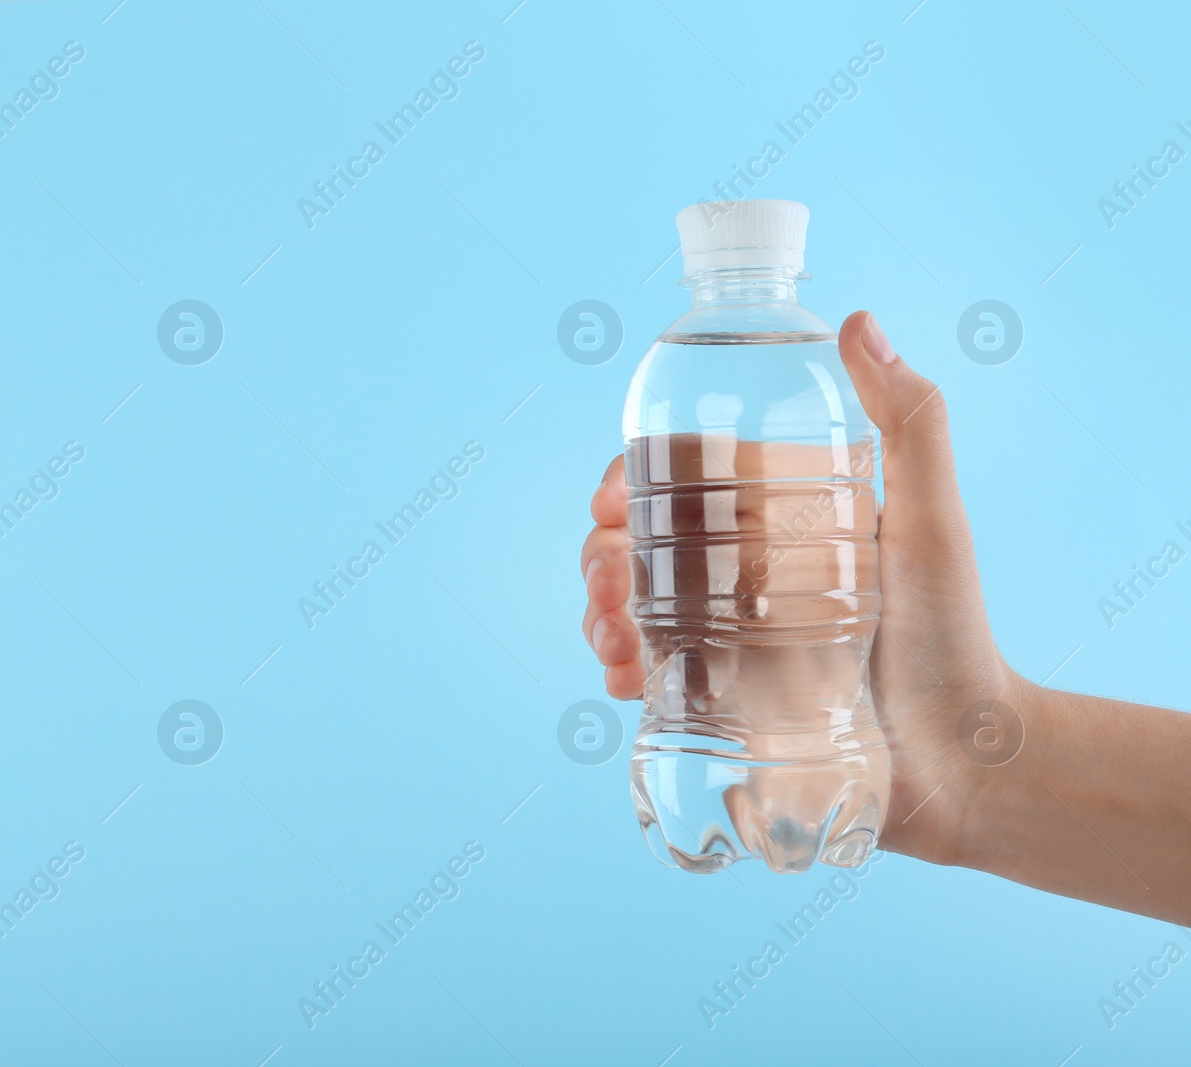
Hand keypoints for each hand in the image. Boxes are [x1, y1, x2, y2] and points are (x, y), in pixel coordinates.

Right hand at [580, 310, 1025, 866]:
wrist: (962, 763)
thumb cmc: (954, 636)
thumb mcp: (931, 522)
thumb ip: (910, 422)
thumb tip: (857, 321)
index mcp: (776, 525)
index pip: (681, 485)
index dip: (630, 484)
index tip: (611, 502)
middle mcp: (741, 578)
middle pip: (637, 548)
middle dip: (599, 557)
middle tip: (607, 581)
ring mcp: (724, 641)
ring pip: (628, 610)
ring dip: (597, 613)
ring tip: (613, 637)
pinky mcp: (717, 704)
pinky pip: (644, 677)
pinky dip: (617, 672)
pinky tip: (621, 679)